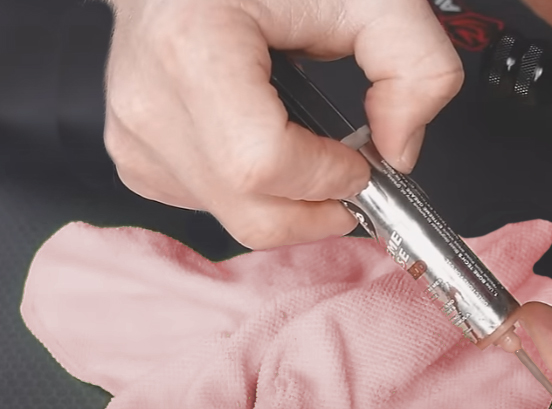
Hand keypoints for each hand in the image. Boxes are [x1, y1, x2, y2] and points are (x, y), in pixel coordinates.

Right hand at [102, 0, 462, 248]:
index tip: (360, 160)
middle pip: (249, 211)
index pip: (262, 162)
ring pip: (233, 219)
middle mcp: (151, 98)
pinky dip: (252, 194)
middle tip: (349, 176)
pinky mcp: (136, 155)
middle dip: (319, 211)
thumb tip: (399, 151)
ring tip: (306, 147)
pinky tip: (264, 144)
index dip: (328, 176)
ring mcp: (135, 132)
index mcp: (195, 46)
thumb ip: (417, 67)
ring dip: (290, 203)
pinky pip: (209, 206)